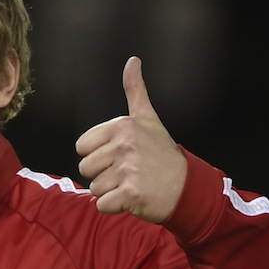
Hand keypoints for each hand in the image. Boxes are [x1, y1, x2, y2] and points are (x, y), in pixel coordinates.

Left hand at [76, 56, 186, 223]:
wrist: (186, 187)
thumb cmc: (162, 154)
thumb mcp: (148, 119)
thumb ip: (135, 91)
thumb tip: (132, 61)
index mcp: (122, 126)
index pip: (82, 147)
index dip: (98, 155)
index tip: (120, 156)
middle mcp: (124, 145)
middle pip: (85, 169)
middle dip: (103, 175)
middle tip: (128, 173)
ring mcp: (128, 170)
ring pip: (94, 189)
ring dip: (110, 192)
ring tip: (132, 184)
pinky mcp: (131, 194)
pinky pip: (102, 205)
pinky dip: (114, 207)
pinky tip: (132, 198)